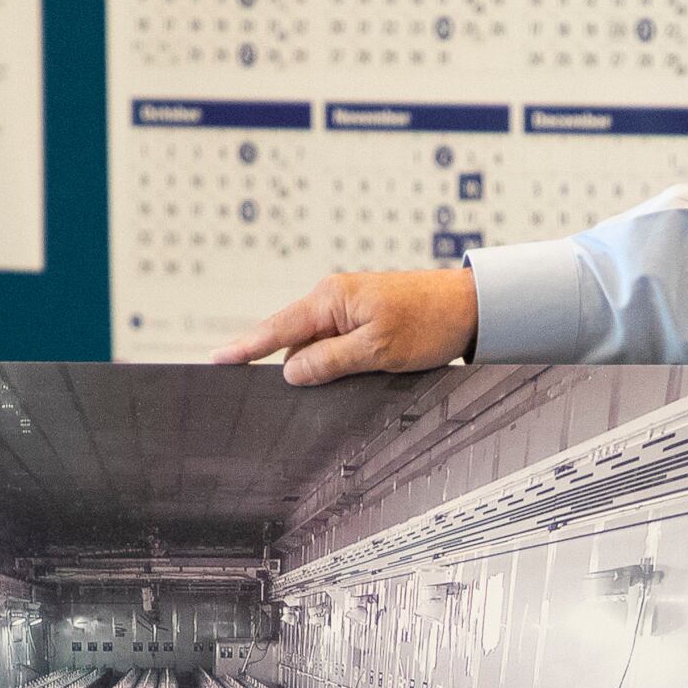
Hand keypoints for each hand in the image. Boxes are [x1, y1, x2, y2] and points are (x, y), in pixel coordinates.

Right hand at [207, 269, 479, 385]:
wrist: (472, 307)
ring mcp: (348, 310)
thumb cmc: (430, 322)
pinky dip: (331, 363)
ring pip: (313, 346)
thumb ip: (330, 361)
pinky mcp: (363, 321)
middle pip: (290, 338)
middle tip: (246, 388)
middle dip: (276, 364)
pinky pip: (334, 345)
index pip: (276, 328)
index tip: (216, 360)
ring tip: (314, 387)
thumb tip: (290, 372)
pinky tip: (333, 381)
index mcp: (331, 299)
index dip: (245, 347)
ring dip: (313, 368)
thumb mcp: (377, 350)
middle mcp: (334, 300)